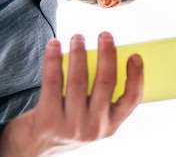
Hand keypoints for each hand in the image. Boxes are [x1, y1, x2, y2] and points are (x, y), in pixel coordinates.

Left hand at [0, 32, 142, 156]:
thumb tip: (109, 57)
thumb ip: (104, 98)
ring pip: (78, 80)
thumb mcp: (93, 119)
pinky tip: (54, 45)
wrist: (34, 147)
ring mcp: (71, 126)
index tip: (135, 55)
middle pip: (105, 82)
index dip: (136, 75)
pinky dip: (53, 60)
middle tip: (104, 35)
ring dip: (79, 53)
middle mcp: (94, 127)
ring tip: (77, 37)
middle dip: (106, 53)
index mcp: (111, 125)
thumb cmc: (68, 123)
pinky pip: (52, 82)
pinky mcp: (47, 120)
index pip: (132, 99)